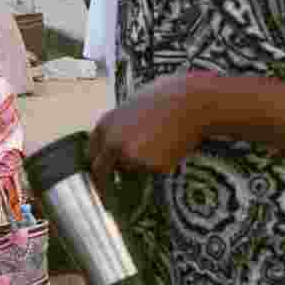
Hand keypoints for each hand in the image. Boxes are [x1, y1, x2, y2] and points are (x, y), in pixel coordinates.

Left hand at [87, 73, 215, 195]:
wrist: (192, 102)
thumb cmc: (166, 97)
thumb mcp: (131, 106)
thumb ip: (119, 127)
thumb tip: (114, 144)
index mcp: (105, 125)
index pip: (91, 153)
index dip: (98, 162)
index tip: (102, 172)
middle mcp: (113, 144)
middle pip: (102, 171)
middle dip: (107, 180)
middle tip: (114, 187)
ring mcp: (131, 157)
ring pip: (131, 170)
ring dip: (140, 165)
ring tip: (160, 142)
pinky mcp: (152, 167)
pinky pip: (153, 170)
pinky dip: (160, 164)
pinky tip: (171, 146)